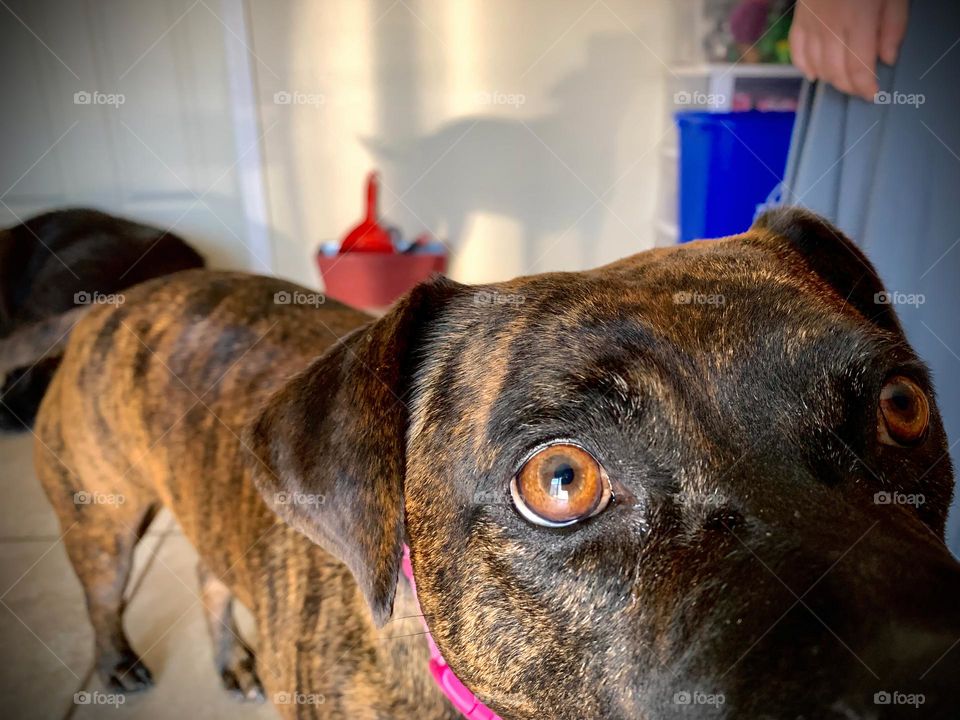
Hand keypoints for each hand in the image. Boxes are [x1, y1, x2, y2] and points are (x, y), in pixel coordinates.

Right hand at [789, 0, 908, 100]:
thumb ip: (893, 26)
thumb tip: (888, 58)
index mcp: (858, 20)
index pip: (859, 67)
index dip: (866, 86)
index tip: (873, 93)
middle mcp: (832, 27)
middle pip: (837, 71)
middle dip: (849, 86)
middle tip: (860, 90)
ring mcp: (812, 25)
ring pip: (817, 66)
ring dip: (831, 79)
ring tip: (843, 82)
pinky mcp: (800, 20)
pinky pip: (798, 51)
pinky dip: (806, 66)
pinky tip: (816, 74)